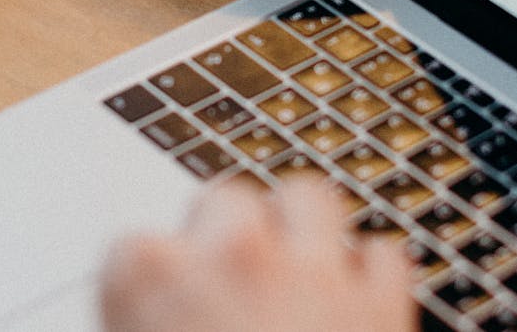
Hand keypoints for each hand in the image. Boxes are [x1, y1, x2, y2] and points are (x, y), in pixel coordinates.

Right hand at [99, 177, 415, 331]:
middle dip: (228, 232)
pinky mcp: (382, 307)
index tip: (155, 301)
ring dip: (301, 226)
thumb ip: (137, 319)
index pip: (133, 244)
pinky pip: (383, 257)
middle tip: (226, 279)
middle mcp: (234, 258)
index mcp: (152, 281)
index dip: (149, 277)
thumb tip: (143, 316)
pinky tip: (354, 299)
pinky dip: (370, 274)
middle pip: (226, 198)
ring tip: (292, 261)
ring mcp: (312, 274)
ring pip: (310, 198)